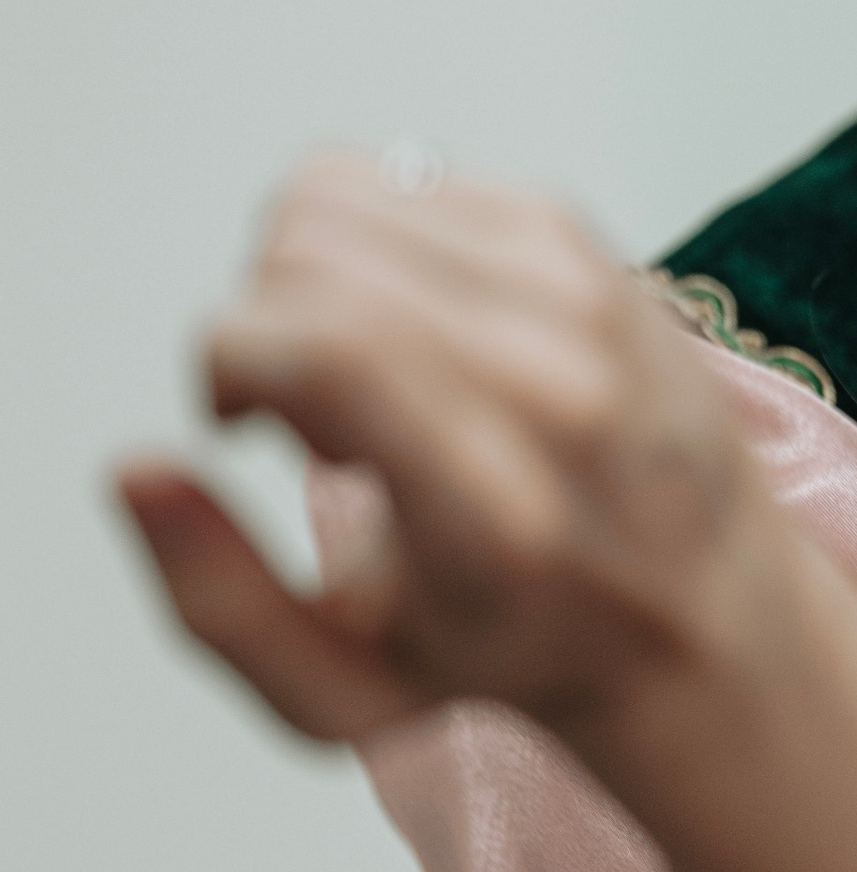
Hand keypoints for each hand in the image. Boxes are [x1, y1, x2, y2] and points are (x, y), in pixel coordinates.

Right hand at [117, 152, 775, 749]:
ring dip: (309, 279)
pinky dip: (370, 245)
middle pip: (306, 251)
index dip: (232, 367)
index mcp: (498, 508)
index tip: (251, 427)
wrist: (703, 606)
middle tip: (316, 416)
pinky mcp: (581, 237)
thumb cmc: (521, 648)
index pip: (325, 342)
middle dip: (261, 324)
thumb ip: (218, 604)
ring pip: (341, 193)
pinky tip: (416, 335)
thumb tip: (137, 471)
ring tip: (367, 374)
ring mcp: (579, 294)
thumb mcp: (345, 694)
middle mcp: (555, 385)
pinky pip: (401, 176)